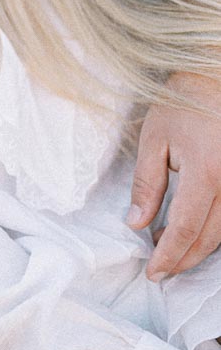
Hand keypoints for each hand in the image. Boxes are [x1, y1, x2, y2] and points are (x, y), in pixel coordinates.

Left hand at [128, 75, 220, 280]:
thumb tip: (136, 223)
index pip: (185, 227)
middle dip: (183, 258)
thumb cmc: (181, 104)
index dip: (168, 255)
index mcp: (206, 171)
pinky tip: (192, 230)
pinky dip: (212, 229)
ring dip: (197, 247)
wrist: (214, 77)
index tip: (153, 272)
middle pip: (208, 237)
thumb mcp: (154, 139)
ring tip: (169, 249)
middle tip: (160, 269)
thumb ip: (147, 183)